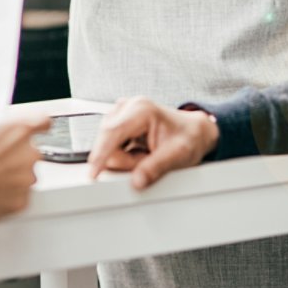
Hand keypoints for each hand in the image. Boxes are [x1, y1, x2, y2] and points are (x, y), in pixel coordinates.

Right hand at [0, 114, 49, 221]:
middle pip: (32, 153)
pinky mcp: (21, 201)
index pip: (43, 122)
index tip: (34, 130)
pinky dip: (9, 196)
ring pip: (26, 176)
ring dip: (13, 177)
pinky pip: (20, 196)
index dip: (37, 127)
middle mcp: (29, 154)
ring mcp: (27, 179)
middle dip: (17, 157)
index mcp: (19, 131)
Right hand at [86, 97, 219, 189]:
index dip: (101, 155)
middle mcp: (128, 106)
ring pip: (108, 145)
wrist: (194, 131)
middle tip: (148, 161)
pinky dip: (125, 154)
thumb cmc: (189, 138)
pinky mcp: (119, 122)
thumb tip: (137, 181)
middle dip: (125, 160)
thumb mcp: (178, 155)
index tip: (93, 174)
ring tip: (147, 155)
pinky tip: (141, 152)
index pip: (112, 133)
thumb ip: (156, 168)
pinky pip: (111, 146)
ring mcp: (122, 113)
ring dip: (125, 158)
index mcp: (142, 109)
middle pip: (107, 141)